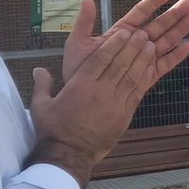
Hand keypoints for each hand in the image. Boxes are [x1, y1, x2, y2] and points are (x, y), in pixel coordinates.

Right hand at [29, 29, 158, 185]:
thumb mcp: (40, 106)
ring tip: (151, 44)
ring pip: (131, 76)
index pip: (100, 59)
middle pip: (119, 63)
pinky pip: (137, 92)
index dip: (114, 44)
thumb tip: (38, 69)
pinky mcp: (124, 114)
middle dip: (132, 46)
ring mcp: (114, 103)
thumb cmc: (53, 130)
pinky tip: (151, 67)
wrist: (68, 156)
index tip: (124, 32)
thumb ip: (42, 85)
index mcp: (80, 85)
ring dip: (142, 59)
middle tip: (142, 33)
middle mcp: (100, 91)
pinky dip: (145, 78)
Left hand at [62, 0, 188, 84]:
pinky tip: (188, 46)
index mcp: (120, 33)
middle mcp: (135, 43)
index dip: (153, 1)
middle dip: (173, 14)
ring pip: (165, 41)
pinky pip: (165, 64)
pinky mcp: (148, 75)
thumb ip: (84, 22)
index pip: (140, 13)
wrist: (81, 97)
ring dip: (179, 30)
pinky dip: (177, 56)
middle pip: (158, 25)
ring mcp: (142, 58)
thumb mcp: (78, 43)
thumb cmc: (78, 70)